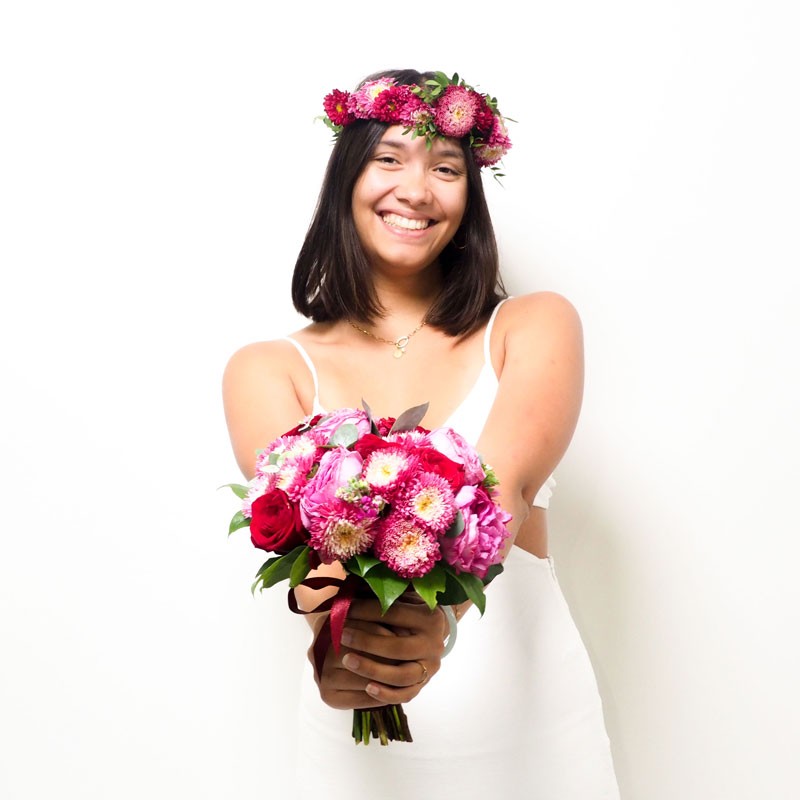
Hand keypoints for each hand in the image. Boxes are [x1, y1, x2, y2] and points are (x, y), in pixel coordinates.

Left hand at [310, 596, 446, 709]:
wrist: (433, 634)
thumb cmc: (410, 612)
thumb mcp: (403, 600)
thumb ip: (383, 599)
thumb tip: (350, 595)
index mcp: (429, 617)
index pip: (394, 614)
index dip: (367, 611)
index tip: (344, 609)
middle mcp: (434, 643)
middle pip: (398, 648)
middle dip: (367, 642)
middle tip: (341, 635)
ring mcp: (431, 666)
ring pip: (402, 675)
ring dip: (372, 669)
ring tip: (347, 660)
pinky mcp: (424, 684)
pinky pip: (406, 694)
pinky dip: (387, 694)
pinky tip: (367, 687)